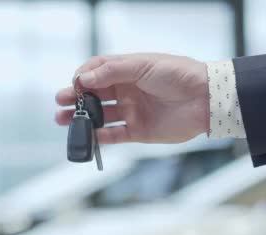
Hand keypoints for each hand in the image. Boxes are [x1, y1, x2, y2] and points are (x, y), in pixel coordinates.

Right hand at [55, 53, 209, 143]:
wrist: (205, 99)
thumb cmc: (178, 75)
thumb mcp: (143, 65)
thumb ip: (112, 71)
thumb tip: (83, 78)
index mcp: (128, 71)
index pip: (97, 72)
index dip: (83, 77)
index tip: (74, 84)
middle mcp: (128, 90)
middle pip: (95, 95)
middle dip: (76, 98)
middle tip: (61, 103)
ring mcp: (132, 111)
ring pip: (101, 116)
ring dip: (83, 118)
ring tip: (64, 120)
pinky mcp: (139, 131)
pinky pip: (114, 135)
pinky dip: (100, 137)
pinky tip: (89, 135)